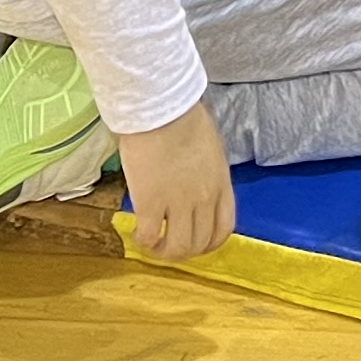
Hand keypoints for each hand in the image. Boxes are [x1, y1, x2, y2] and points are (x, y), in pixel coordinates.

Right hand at [114, 99, 235, 261]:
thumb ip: (207, 173)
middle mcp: (204, 199)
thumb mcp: (209, 148)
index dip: (209, 243)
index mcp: (220, 184)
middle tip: (168, 244)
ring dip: (164, 252)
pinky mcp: (150, 203)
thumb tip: (196, 184)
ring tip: (152, 244)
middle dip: (185, 251)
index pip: (224, 228)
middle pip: (201, 243)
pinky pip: (149, 236)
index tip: (196, 243)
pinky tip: (137, 233)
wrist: (160, 108)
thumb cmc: (182, 117)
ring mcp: (178, 203)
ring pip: (178, 247)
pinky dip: (143, 242)